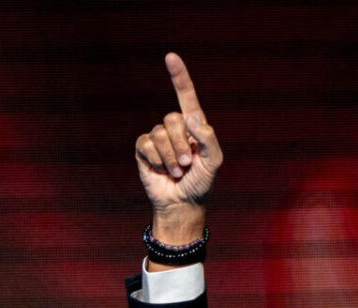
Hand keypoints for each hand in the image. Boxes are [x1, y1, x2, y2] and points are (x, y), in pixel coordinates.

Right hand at [135, 53, 222, 242]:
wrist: (182, 202)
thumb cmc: (201, 181)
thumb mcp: (213, 161)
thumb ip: (208, 138)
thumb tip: (191, 117)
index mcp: (193, 126)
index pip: (186, 96)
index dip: (178, 76)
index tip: (171, 56)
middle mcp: (175, 127)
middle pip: (172, 119)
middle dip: (181, 144)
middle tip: (187, 164)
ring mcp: (158, 137)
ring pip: (159, 133)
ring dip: (171, 157)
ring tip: (177, 171)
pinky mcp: (144, 149)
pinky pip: (146, 145)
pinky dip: (157, 160)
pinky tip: (162, 170)